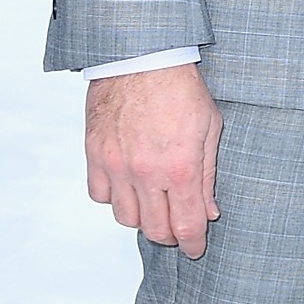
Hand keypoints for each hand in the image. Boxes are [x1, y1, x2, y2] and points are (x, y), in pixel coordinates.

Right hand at [86, 65, 221, 258]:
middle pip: (155, 230)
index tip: (196, 249)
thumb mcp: (209, 129)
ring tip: (153, 203)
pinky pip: (100, 195)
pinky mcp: (94, 153)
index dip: (193, 245)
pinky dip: (114, 197)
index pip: (185, 227)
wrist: (141, 55)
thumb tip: (209, 212)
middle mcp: (145, 173)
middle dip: (170, 235)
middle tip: (178, 225)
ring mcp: (116, 164)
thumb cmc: (180, 87)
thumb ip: (207, 176)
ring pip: (125, 218)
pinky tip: (128, 185)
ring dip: (142, 217)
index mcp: (179, 168)